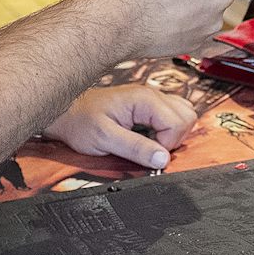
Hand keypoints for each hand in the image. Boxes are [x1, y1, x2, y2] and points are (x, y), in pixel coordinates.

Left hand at [42, 86, 198, 168]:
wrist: (67, 114)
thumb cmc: (81, 122)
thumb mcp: (105, 139)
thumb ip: (136, 149)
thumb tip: (163, 159)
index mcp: (144, 99)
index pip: (178, 122)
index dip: (168, 144)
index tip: (150, 155)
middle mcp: (151, 95)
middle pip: (186, 117)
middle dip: (175, 139)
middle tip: (153, 151)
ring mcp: (151, 100)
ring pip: (183, 114)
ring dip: (174, 134)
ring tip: (152, 145)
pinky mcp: (148, 107)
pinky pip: (172, 116)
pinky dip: (169, 130)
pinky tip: (151, 138)